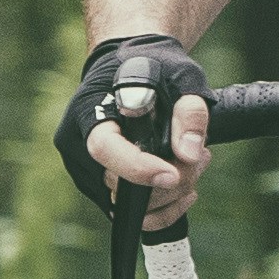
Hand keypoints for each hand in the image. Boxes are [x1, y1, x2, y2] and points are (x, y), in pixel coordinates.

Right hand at [59, 36, 213, 221]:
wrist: (130, 66)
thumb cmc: (154, 67)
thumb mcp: (181, 76)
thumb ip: (189, 113)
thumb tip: (189, 153)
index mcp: (88, 111)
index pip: (105, 149)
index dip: (138, 168)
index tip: (173, 174)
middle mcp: (77, 145)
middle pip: (120, 185)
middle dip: (168, 182)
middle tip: (200, 158)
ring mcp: (84, 170)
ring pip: (127, 204)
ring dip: (169, 195)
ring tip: (194, 163)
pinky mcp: (98, 186)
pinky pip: (129, 211)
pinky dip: (161, 205)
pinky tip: (183, 184)